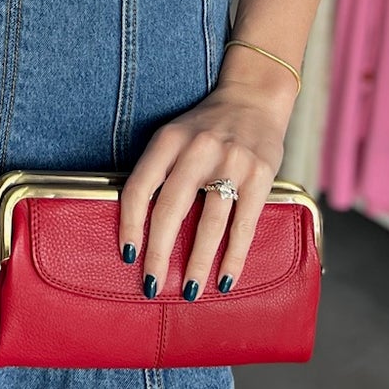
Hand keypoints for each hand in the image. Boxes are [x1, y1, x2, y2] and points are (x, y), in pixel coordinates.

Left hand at [117, 87, 288, 298]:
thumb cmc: (206, 127)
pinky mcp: (260, 175)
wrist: (254, 98)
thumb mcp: (174, 136)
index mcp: (168, 140)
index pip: (140, 187)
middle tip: (153, 286)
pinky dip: (233, 256)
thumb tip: (138, 227)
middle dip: (160, 253)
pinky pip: (244, 224)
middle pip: (171, 209)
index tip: (128, 254)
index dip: (130, 224)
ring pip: (210, 222)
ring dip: (198, 262)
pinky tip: (225, 279)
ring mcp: (232, 162)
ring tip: (190, 290)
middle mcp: (198, 149)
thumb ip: (157, 171)